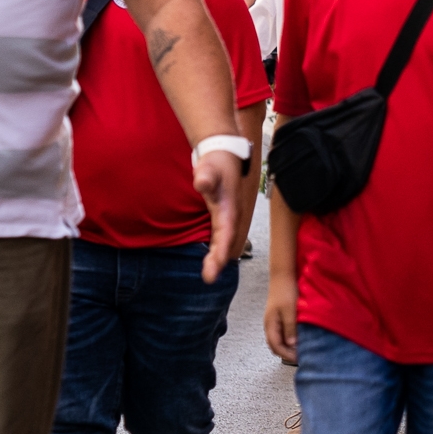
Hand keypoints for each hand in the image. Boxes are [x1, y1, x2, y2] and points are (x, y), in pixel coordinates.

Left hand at [190, 149, 246, 281]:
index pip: (226, 232)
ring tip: (209, 275)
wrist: (225, 155)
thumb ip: (206, 176)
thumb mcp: (210, 166)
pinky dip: (216, 250)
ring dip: (217, 258)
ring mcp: (228, 217)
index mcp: (229, 207)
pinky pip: (220, 238)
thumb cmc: (217, 162)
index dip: (221, 249)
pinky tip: (210, 261)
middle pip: (226, 241)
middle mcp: (231, 215)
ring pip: (224, 241)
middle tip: (209, 277)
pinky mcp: (222, 218)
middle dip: (219, 260)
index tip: (216, 265)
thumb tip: (201, 182)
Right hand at [262, 284, 298, 364]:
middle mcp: (269, 325)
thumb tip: (291, 344)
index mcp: (270, 324)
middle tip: (300, 356)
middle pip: (275, 345)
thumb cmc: (285, 291)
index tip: (298, 358)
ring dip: (287, 346)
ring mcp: (273, 321)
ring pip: (278, 340)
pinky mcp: (278, 317)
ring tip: (300, 349)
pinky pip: (281, 333)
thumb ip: (290, 328)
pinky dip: (288, 339)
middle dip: (286, 353)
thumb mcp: (289, 311)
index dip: (286, 355)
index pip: (275, 346)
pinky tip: (297, 338)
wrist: (283, 276)